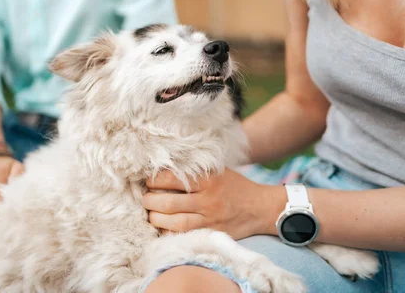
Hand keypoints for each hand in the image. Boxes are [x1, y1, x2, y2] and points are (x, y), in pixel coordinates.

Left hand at [143, 169, 284, 239]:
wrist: (261, 207)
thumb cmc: (235, 186)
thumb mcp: (217, 171)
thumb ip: (194, 170)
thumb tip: (163, 168)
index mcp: (208, 180)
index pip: (172, 179)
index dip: (154, 181)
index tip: (147, 181)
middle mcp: (208, 200)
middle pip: (170, 203)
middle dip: (150, 201)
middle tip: (143, 198)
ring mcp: (211, 219)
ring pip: (175, 223)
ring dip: (156, 219)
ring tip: (150, 214)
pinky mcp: (212, 233)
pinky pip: (185, 236)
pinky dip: (169, 232)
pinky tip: (162, 227)